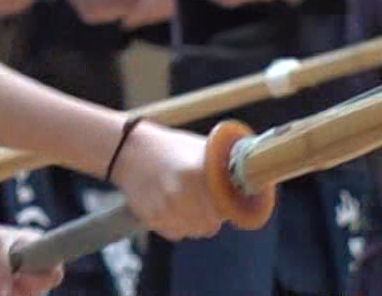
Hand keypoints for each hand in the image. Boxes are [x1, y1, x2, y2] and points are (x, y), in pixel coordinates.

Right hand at [108, 121, 224, 240]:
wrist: (127, 150)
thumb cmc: (169, 147)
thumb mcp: (199, 147)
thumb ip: (223, 164)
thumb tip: (254, 176)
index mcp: (195, 173)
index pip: (225, 209)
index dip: (228, 208)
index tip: (226, 202)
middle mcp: (179, 194)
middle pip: (210, 225)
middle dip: (213, 217)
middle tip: (207, 202)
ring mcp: (163, 208)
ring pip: (193, 231)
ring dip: (195, 222)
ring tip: (187, 202)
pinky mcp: (150, 219)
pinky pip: (175, 233)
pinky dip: (177, 224)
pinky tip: (172, 206)